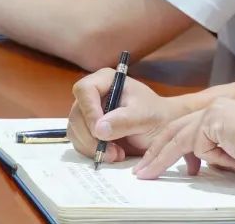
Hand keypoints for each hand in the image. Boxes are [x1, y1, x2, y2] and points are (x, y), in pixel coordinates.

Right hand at [68, 69, 186, 163]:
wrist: (160, 129)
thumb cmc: (155, 116)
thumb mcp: (144, 116)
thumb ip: (124, 120)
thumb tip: (98, 129)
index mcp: (105, 80)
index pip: (84, 90)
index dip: (89, 111)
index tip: (99, 131)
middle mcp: (92, 94)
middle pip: (76, 114)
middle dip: (91, 137)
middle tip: (112, 152)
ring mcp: (88, 112)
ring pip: (75, 131)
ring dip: (92, 147)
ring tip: (117, 154)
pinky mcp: (87, 130)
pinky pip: (79, 142)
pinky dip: (92, 152)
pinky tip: (113, 155)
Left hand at [133, 98, 234, 181]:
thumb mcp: (230, 153)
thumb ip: (212, 152)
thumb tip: (195, 162)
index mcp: (220, 114)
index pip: (187, 129)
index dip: (169, 146)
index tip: (155, 160)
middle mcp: (214, 108)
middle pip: (175, 129)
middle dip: (156, 150)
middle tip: (142, 167)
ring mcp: (212, 112)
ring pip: (177, 137)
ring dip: (158, 157)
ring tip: (145, 172)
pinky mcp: (211, 120)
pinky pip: (192, 145)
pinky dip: (186, 159)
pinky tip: (182, 165)